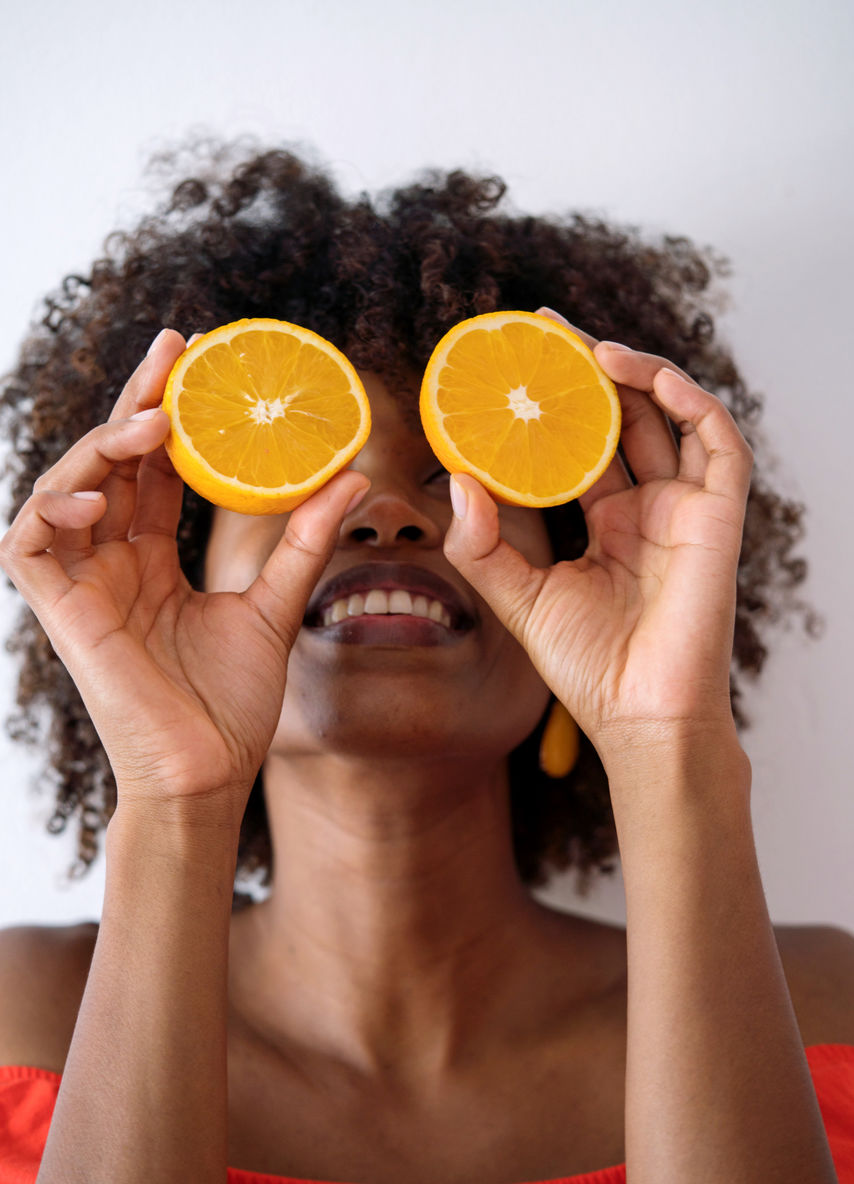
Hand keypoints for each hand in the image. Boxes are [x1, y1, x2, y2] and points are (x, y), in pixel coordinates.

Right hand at [0, 331, 368, 813]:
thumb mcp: (275, 609)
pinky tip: (96, 493)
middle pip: (112, 464)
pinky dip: (51, 509)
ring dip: (100, 447)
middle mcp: (112, 564)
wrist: (211, 774)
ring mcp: (82, 587)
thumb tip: (352, 480)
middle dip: (136, 402)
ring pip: (65, 489)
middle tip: (174, 349)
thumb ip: (301, 545)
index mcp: (152, 561)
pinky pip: (29, 545)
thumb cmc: (232, 704)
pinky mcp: (61, 614)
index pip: (153, 471)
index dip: (167, 414)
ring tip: (152, 423)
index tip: (198, 360)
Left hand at [443, 309, 752, 763]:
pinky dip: (688, 400)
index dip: (557, 406)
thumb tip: (454, 479)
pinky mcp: (718, 516)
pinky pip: (717, 441)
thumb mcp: (517, 599)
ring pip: (670, 417)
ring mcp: (685, 510)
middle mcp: (649, 509)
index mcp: (608, 525)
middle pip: (624, 418)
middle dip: (590, 371)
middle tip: (547, 331)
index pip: (584, 446)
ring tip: (587, 349)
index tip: (518, 366)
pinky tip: (642, 377)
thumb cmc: (587, 667)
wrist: (638, 715)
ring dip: (635, 374)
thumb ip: (482, 544)